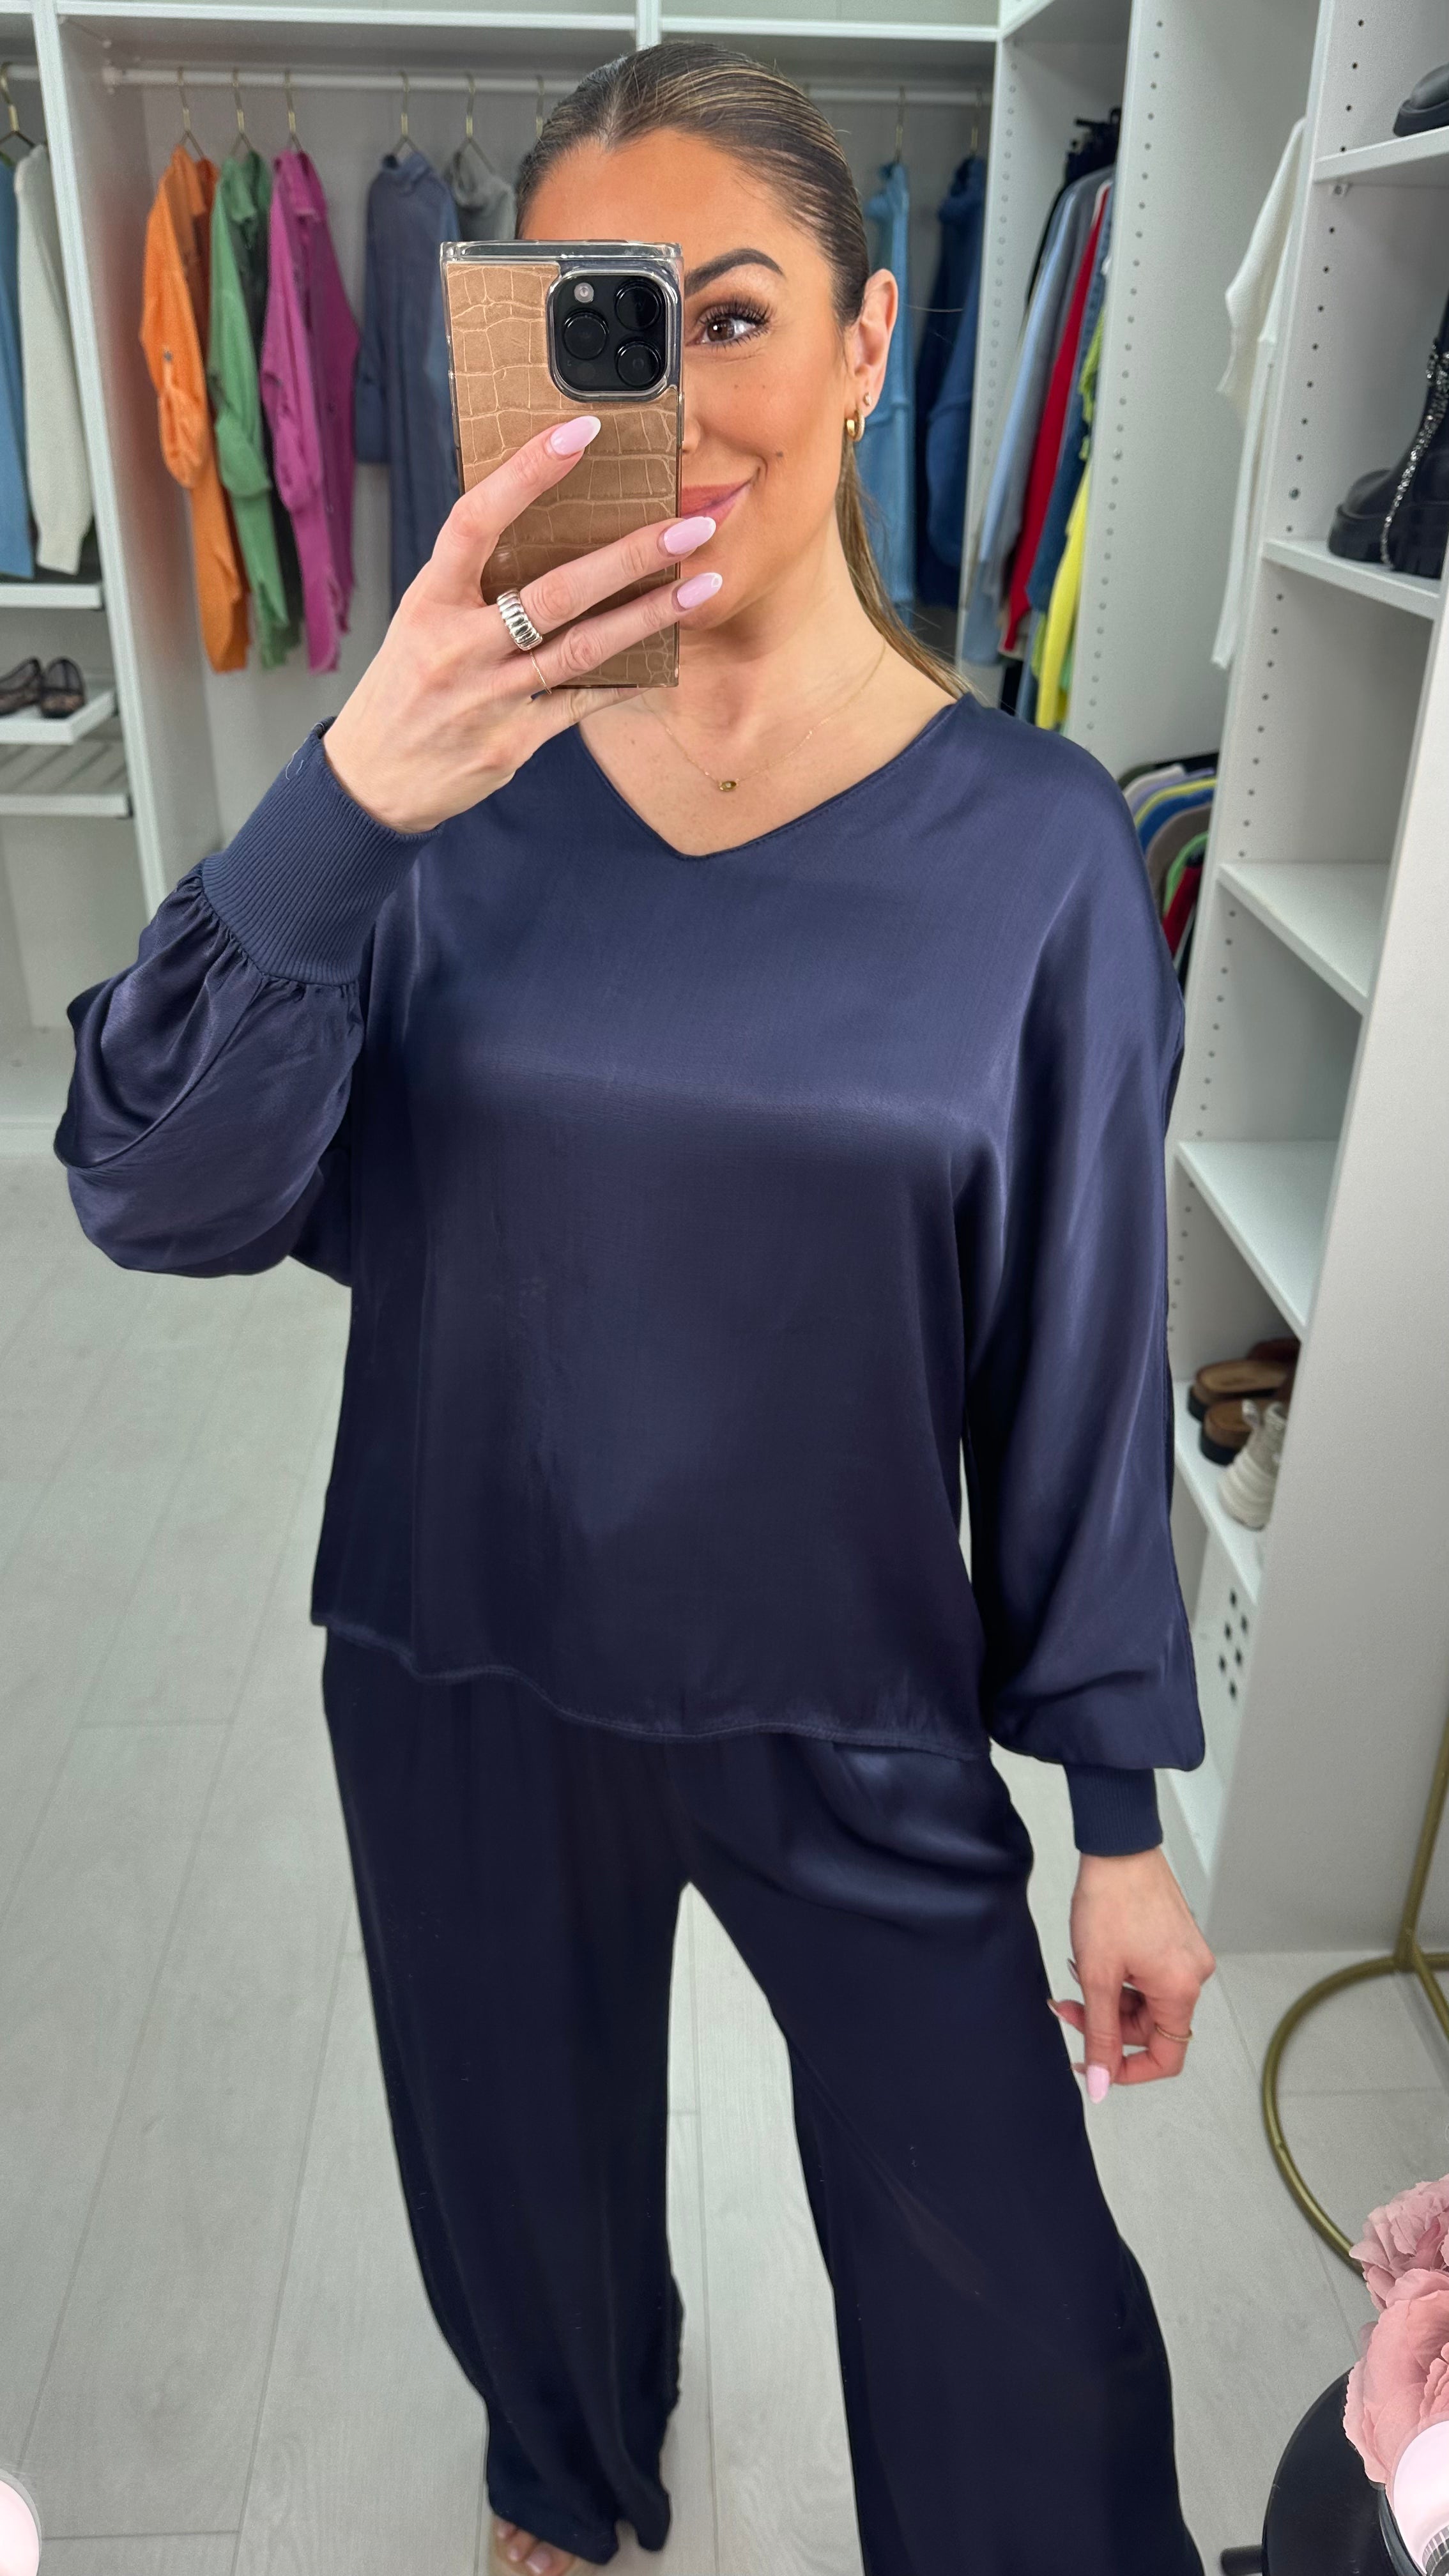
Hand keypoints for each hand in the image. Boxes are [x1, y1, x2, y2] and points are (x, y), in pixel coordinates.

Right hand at [322, 413, 720, 833]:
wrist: (373, 779)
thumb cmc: (405, 687)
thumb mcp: (421, 621)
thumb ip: (472, 581)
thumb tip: (545, 526)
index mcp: (429, 601)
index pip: (475, 521)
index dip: (527, 473)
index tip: (579, 433)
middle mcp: (457, 646)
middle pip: (553, 592)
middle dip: (628, 557)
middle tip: (687, 528)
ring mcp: (487, 698)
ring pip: (580, 649)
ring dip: (647, 616)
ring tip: (699, 586)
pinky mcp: (512, 743)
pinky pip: (581, 704)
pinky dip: (625, 680)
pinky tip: (665, 658)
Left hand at [1051, 1847, 1214, 2098]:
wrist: (1118, 1846)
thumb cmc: (1111, 1898)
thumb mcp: (1098, 1976)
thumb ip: (1100, 2034)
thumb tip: (1102, 2082)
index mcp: (1182, 1990)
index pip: (1167, 2057)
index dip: (1127, 2069)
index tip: (1094, 2066)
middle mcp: (1193, 1975)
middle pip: (1150, 2027)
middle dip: (1106, 2023)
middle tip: (1069, 2006)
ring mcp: (1186, 1956)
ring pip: (1145, 2002)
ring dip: (1109, 1998)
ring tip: (1079, 1971)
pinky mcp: (1175, 1940)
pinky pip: (1148, 1977)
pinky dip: (1120, 1977)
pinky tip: (1096, 1958)